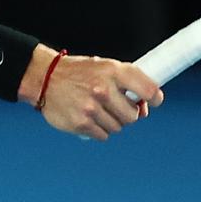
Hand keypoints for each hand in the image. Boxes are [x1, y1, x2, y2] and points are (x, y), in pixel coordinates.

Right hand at [38, 54, 163, 139]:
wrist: (45, 78)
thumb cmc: (79, 72)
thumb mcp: (104, 66)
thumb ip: (126, 83)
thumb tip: (144, 108)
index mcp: (113, 71)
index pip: (147, 89)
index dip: (155, 98)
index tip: (154, 101)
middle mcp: (104, 89)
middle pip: (133, 116)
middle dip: (128, 114)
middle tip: (115, 106)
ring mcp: (92, 108)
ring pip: (118, 127)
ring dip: (111, 121)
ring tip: (97, 109)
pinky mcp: (82, 123)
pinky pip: (103, 135)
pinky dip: (99, 129)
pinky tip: (89, 117)